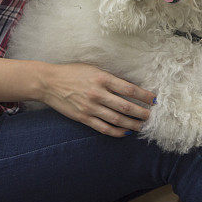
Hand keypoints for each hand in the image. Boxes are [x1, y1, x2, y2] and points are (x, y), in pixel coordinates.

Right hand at [36, 63, 155, 136]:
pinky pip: (104, 128)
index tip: (153, 99)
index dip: (143, 95)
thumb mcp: (93, 69)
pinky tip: (125, 132)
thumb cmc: (72, 72)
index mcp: (101, 78)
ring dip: (132, 124)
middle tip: (151, 115)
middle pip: (125, 106)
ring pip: (117, 120)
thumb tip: (130, 88)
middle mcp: (97, 93)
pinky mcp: (83, 118)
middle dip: (141, 112)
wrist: (49, 82)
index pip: (128, 89)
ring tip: (142, 125)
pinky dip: (117, 132)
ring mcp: (90, 107)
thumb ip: (109, 78)